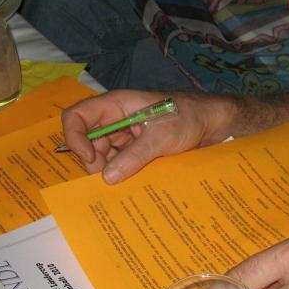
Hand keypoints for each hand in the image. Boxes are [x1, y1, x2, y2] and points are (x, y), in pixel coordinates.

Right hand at [62, 89, 230, 183]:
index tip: (90, 159)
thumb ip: (134, 156)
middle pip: (87, 141)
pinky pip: (119, 162)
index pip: (77, 116)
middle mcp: (116, 119)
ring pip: (103, 155)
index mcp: (116, 105)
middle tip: (110, 179)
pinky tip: (132, 183)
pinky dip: (122, 173)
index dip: (75, 137)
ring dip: (109, 170)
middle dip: (93, 161)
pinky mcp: (136, 148)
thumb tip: (106, 178)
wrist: (214, 122)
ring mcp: (126, 135)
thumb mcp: (161, 137)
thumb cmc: (189, 118)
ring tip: (126, 182)